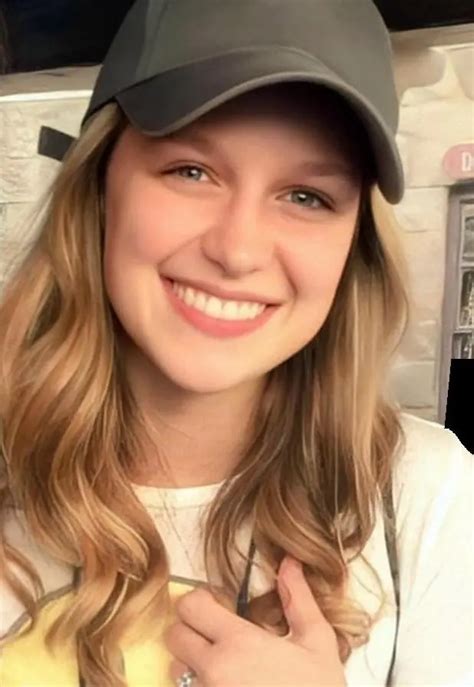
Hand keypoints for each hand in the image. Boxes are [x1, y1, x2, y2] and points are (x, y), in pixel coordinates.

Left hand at [164, 555, 346, 685]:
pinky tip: (226, 686)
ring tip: (223, 668)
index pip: (189, 606)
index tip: (217, 604)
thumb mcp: (317, 643)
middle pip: (174, 636)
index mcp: (238, 642)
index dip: (200, 600)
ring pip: (176, 670)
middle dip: (190, 630)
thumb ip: (298, 599)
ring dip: (192, 664)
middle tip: (215, 635)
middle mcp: (213, 670)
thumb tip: (289, 561)